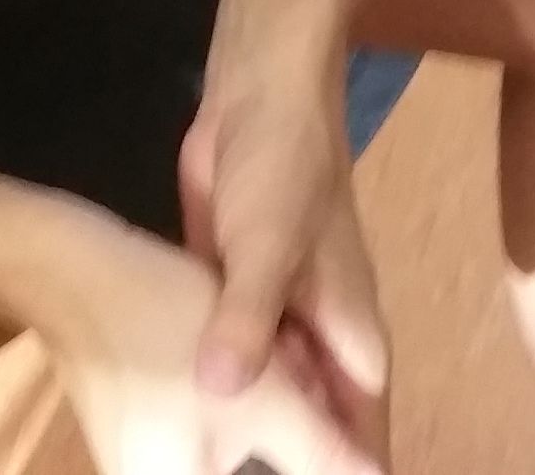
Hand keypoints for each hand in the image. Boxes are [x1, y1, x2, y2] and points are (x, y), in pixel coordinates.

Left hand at [176, 33, 390, 436]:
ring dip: (247, 443)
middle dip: (290, 466)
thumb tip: (221, 394)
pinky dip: (214, 401)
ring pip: (270, 407)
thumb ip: (249, 319)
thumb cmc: (284, 172)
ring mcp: (276, 328)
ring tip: (191, 469)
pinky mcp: (233, 309)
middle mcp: (321, 346)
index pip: (361, 443)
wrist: (259, 97)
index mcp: (352, 343)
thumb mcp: (266, 247)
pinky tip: (173, 433)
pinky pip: (231, 372)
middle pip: (315, 434)